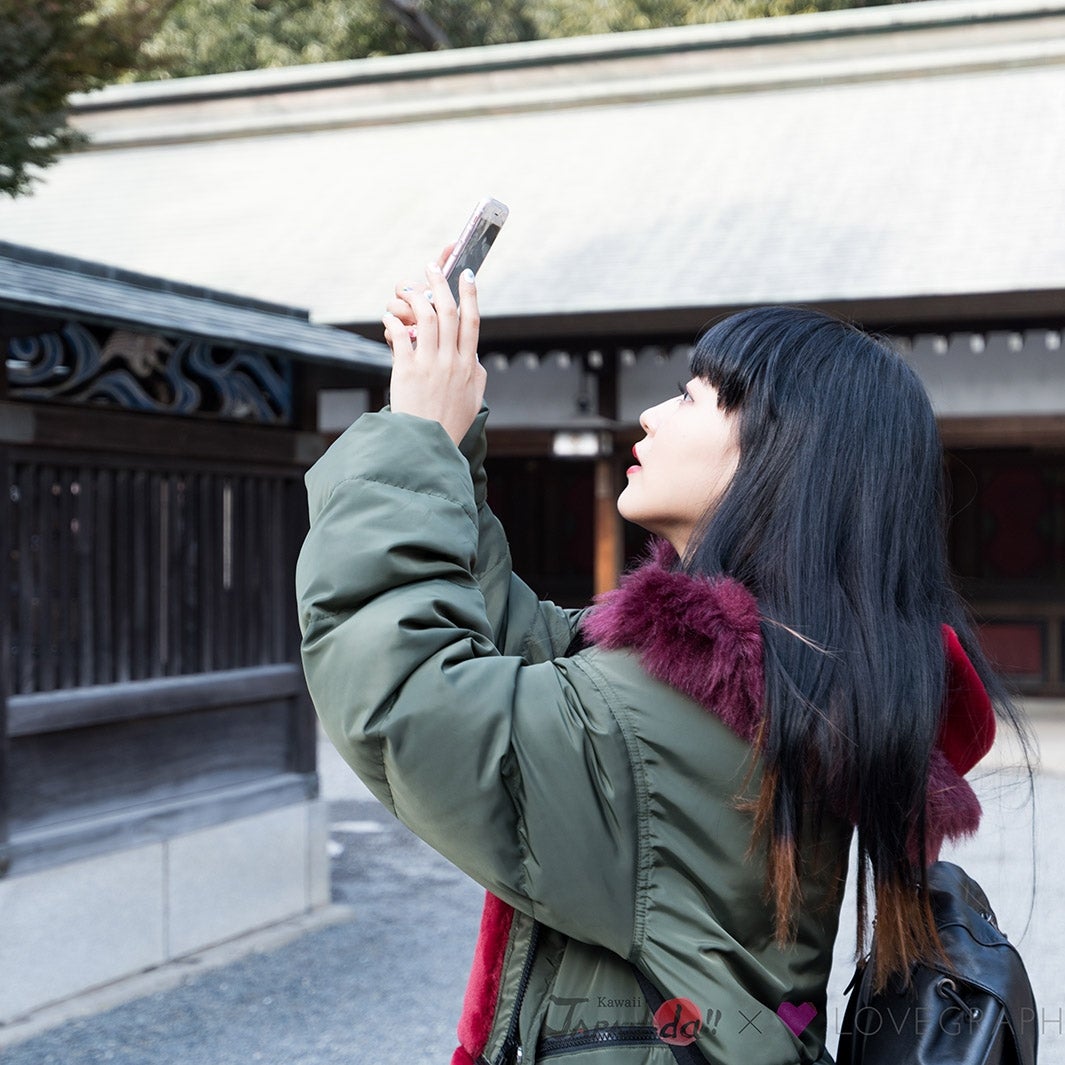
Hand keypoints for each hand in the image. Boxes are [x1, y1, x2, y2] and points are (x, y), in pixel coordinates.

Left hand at [383, 253, 484, 446]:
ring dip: (414, 296)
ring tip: (407, 287)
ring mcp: (429, 364)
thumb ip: (476, 373)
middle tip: (432, 267)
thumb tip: (475, 355)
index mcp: (469, 364)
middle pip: (447, 311)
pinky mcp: (407, 370)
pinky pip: (400, 336)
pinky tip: (389, 316)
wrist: (428, 444)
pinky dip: (394, 322)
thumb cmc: (451, 423)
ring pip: (424, 317)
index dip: (470, 295)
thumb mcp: (474, 399)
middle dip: (440, 283)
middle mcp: (451, 360)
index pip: (472, 321)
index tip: (467, 275)